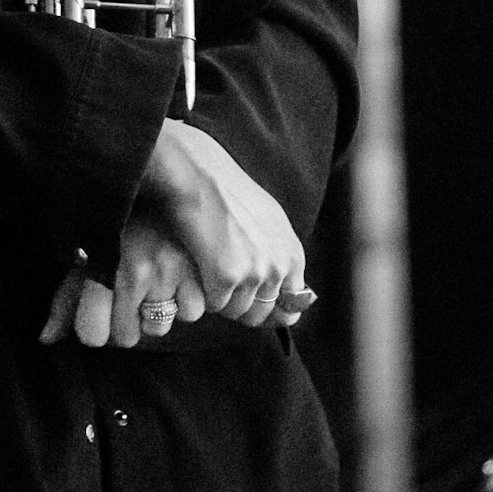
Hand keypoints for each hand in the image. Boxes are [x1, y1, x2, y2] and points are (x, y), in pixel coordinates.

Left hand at [39, 216, 205, 348]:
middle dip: (126, 321)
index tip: (96, 310)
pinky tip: (177, 277)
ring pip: (159, 328)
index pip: (92, 334)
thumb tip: (45, 339)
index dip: (93, 327)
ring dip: (156, 312)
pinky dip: (186, 299)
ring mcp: (169, 272)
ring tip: (153, 281)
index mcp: (101, 266)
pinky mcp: (201, 269)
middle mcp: (135, 271)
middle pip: (126, 337)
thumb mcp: (86, 252)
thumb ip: (66, 299)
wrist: (158, 178)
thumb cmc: (118, 221)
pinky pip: (192, 311)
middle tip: (127, 291)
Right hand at [139, 118, 308, 326]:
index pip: (290, 307)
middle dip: (241, 306)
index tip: (251, 302)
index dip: (269, 309)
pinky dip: (203, 291)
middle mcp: (278, 268)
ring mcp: (254, 274)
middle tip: (222, 282)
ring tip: (208, 266)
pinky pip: (214, 304)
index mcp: (293, 256)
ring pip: (235, 311)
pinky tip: (197, 265)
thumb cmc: (230, 195)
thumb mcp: (271, 223)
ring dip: (220, 298)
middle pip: (260, 314)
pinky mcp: (226, 277)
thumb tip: (295, 297)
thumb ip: (281, 258)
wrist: (201, 177)